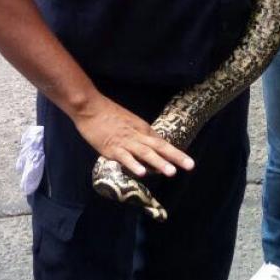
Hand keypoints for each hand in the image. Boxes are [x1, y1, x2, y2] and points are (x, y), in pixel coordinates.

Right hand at [72, 94, 193, 179]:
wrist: (90, 106)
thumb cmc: (108, 115)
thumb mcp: (129, 123)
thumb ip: (140, 137)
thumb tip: (152, 152)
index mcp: (142, 130)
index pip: (162, 143)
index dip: (175, 153)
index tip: (188, 163)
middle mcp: (137, 135)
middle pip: (160, 146)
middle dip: (176, 157)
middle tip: (190, 166)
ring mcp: (125, 142)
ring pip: (146, 153)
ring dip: (159, 163)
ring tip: (171, 172)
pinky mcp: (112, 147)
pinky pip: (125, 158)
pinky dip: (134, 165)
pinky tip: (142, 173)